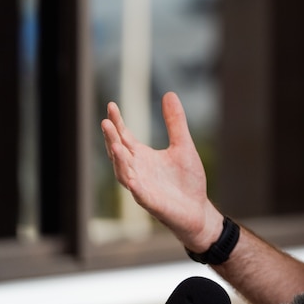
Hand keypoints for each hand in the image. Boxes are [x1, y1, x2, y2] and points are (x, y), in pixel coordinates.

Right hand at [101, 92, 222, 250]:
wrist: (197, 209)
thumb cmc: (187, 180)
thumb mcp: (183, 145)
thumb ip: (175, 122)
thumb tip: (169, 93)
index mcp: (142, 157)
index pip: (124, 137)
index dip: (117, 122)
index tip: (111, 105)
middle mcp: (137, 170)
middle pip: (119, 152)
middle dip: (112, 138)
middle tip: (106, 122)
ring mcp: (142, 187)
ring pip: (124, 173)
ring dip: (119, 160)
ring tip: (115, 145)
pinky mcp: (152, 203)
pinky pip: (140, 194)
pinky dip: (135, 186)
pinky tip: (131, 179)